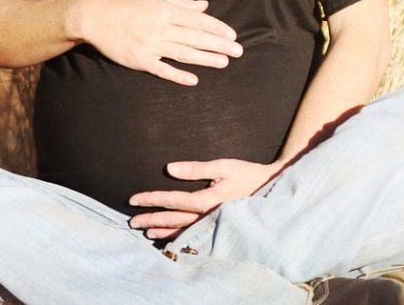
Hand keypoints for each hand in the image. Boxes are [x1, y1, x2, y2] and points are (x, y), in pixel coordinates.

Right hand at [71, 0, 241, 84]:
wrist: (94, 17)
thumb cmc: (126, 4)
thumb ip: (181, 3)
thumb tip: (204, 6)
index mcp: (165, 10)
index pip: (198, 20)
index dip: (217, 28)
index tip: (232, 36)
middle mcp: (160, 27)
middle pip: (195, 38)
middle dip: (219, 45)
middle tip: (238, 52)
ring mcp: (150, 45)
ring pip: (183, 53)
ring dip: (206, 59)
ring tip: (224, 63)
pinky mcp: (139, 60)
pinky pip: (162, 69)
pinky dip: (178, 75)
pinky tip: (194, 80)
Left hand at [128, 159, 283, 239]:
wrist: (271, 188)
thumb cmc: (247, 174)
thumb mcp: (223, 166)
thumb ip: (196, 168)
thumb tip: (170, 169)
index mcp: (206, 200)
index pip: (171, 201)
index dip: (151, 200)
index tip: (134, 200)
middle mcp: (206, 216)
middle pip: (172, 220)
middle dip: (150, 219)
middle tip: (131, 221)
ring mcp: (212, 224)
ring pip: (182, 231)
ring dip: (162, 231)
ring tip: (146, 232)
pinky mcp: (217, 227)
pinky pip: (193, 235)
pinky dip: (178, 237)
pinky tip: (170, 238)